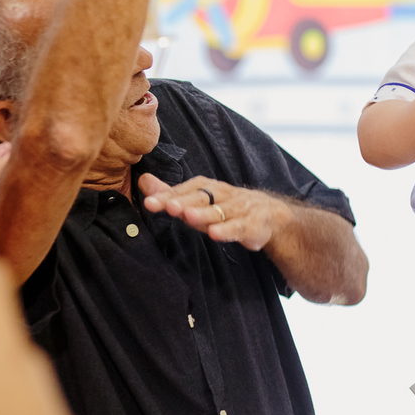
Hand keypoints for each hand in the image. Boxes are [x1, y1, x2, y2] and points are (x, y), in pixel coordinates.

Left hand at [139, 174, 287, 250]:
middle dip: (184, 202)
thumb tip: (143, 180)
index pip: (186, 190)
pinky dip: (227, 230)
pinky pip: (238, 227)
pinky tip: (216, 234)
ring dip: (204, 214)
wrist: (270, 215)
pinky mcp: (252, 226)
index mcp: (208, 188)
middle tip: (167, 206)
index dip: (168, 196)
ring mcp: (238, 209)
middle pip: (201, 198)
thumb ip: (171, 193)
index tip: (150, 202)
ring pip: (219, 211)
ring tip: (188, 217)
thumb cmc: (226, 208)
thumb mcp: (198, 201)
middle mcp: (223, 195)